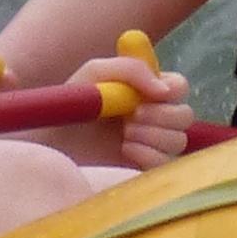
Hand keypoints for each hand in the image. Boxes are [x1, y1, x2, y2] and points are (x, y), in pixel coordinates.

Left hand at [68, 39, 192, 167]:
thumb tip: (163, 90)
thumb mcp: (95, 73)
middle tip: (132, 117)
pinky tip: (125, 150)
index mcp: (145, 91)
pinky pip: (165, 163)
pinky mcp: (144, 168)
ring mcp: (150, 145)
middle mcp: (153, 117)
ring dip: (153, 135)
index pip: (179, 86)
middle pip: (185, 115)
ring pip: (178, 140)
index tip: (155, 94)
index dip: (174, 89)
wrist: (51, 142)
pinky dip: (148, 154)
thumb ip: (130, 69)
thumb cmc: (71, 103)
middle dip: (162, 116)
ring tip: (124, 135)